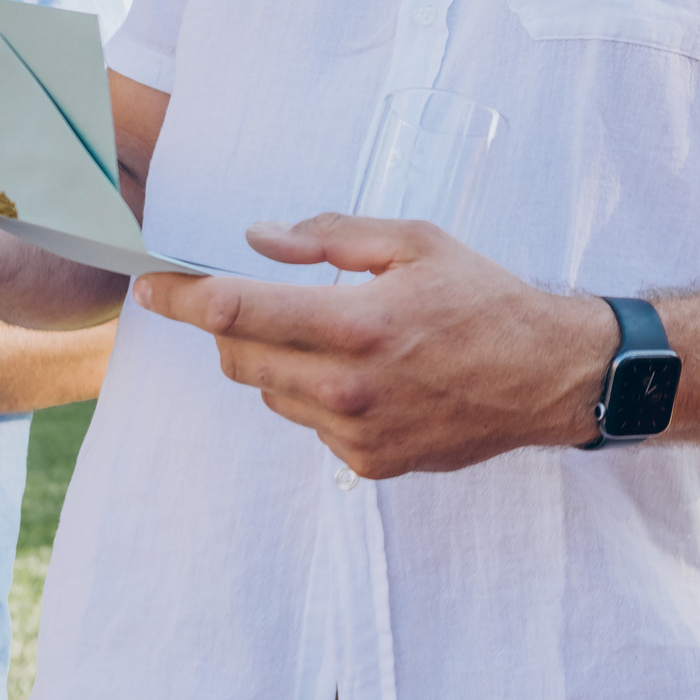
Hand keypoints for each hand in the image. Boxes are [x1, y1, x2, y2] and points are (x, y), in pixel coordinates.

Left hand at [132, 213, 617, 477]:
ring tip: (335, 338)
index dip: (182, 298)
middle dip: (230, 329)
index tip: (151, 287)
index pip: (236, 312)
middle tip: (253, 303)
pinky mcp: (368, 461)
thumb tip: (261, 240)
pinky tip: (367, 377)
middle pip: (238, 360)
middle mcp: (347, 386)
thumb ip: (331, 237)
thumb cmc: (486, 300)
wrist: (548, 376)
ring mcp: (355, 431)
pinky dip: (318, 396)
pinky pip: (311, 425)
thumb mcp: (417, 242)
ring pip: (271, 394)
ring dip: (278, 363)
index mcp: (356, 322)